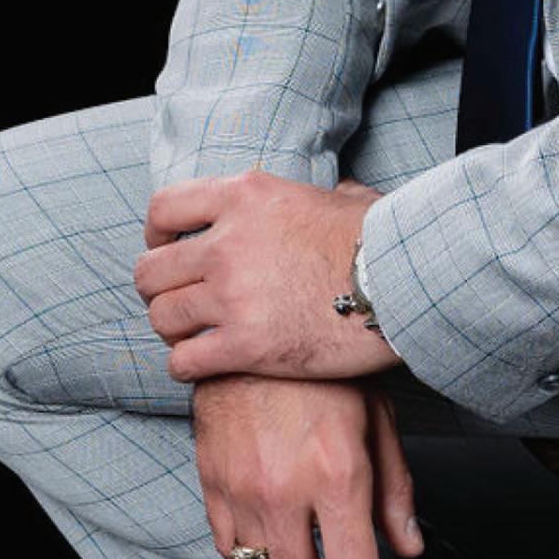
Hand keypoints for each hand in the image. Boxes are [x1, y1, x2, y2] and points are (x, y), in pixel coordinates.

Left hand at [137, 171, 398, 382]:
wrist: (406, 283)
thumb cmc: (383, 241)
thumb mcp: (339, 197)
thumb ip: (317, 196)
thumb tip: (338, 193)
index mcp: (244, 196)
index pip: (164, 209)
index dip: (156, 235)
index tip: (165, 250)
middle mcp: (227, 243)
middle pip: (152, 271)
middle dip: (159, 290)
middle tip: (178, 302)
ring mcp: (232, 295)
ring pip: (162, 317)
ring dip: (172, 330)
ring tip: (190, 336)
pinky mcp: (245, 346)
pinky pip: (184, 361)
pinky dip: (185, 365)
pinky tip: (202, 365)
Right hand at [193, 372, 424, 558]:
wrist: (252, 324)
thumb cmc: (325, 370)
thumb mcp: (378, 419)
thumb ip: (395, 490)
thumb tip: (408, 550)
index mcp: (338, 476)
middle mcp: (286, 491)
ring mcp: (242, 488)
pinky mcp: (210, 479)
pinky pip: (228, 547)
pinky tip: (277, 557)